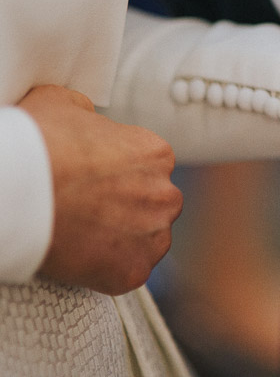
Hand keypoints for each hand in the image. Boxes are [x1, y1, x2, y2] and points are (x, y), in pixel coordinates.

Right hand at [22, 85, 182, 294]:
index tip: (94, 182)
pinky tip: (84, 258)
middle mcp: (165, 194)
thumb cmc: (37, 144)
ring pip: (147, 239)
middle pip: (154, 204)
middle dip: (128, 207)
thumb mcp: (63, 104)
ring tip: (85, 235)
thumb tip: (86, 116)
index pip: (149, 168)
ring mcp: (152, 235)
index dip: (119, 175)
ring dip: (125, 239)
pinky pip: (128, 273)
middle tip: (89, 211)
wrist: (17, 189)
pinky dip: (109, 269)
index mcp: (156, 154)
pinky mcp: (132, 272)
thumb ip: (88, 112)